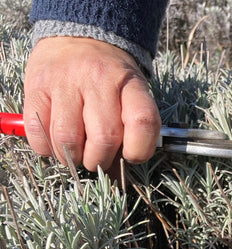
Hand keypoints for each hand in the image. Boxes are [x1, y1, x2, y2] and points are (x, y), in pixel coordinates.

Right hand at [24, 37, 160, 172]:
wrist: (81, 37)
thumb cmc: (111, 80)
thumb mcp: (131, 96)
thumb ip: (130, 131)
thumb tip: (117, 176)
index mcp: (130, 85)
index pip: (143, 122)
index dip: (139, 150)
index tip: (132, 156)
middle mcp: (99, 80)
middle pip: (104, 139)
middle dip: (99, 161)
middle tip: (96, 158)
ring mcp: (65, 82)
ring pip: (68, 140)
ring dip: (72, 158)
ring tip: (75, 153)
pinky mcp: (37, 86)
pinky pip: (38, 132)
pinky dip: (46, 148)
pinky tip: (54, 143)